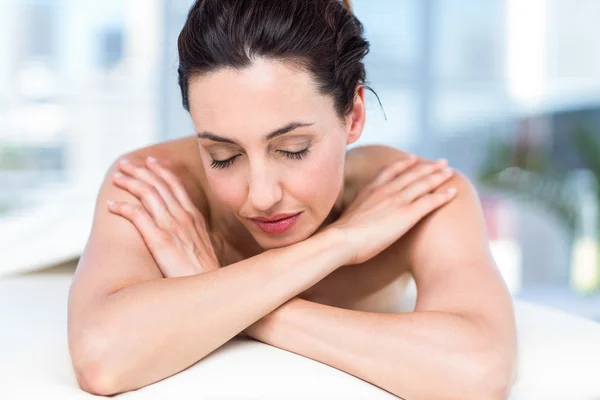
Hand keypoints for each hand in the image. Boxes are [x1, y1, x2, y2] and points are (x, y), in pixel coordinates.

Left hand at [107, 156, 222, 277]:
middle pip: (159, 185)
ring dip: (130, 182)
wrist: (210, 289)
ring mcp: (172, 228)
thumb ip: (200, 236)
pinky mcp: (160, 241)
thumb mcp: (208, 248)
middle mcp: (184, 218)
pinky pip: (138, 216)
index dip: (162, 171)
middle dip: (140, 171)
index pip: (176, 186)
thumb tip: (200, 235)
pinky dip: (123, 207)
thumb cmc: (207, 274)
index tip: (150, 161)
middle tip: (125, 163)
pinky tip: (111, 205)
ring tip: (117, 177)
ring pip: (148, 194)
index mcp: (194, 218)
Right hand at [327, 156, 456, 265]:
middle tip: (441, 162)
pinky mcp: (407, 214)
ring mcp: (397, 201)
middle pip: (411, 174)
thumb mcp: (345, 216)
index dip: (403, 164)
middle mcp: (385, 191)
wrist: (341, 240)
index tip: (413, 158)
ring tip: (450, 171)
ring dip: (438, 176)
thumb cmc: (339, 236)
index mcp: (370, 190)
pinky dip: (442, 195)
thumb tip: (351, 220)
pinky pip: (430, 201)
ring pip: (423, 184)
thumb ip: (354, 212)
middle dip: (427, 167)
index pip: (389, 172)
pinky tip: (453, 191)